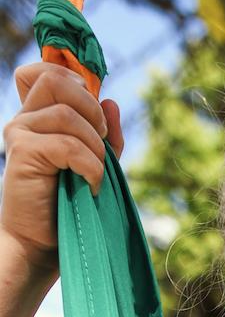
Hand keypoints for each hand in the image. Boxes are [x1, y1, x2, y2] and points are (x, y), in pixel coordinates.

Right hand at [1, 62, 124, 268]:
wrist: (41, 244)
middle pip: (58, 80)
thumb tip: (112, 101)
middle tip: (101, 144)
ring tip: (95, 174)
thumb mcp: (94, 165)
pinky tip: (91, 187)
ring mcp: (20, 133)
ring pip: (67, 113)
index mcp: (38, 116)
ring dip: (94, 145)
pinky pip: (68, 145)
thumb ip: (105, 135)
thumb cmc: (68, 207)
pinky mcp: (23, 153)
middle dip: (92, 110)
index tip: (96, 113)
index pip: (46, 71)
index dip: (74, 79)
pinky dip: (90, 166)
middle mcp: (25, 119)